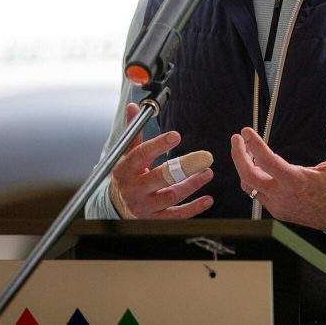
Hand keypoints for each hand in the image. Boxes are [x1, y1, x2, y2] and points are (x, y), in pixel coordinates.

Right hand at [108, 102, 213, 218]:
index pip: (141, 155)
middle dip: (184, 168)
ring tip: (208, 173)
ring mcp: (144, 206)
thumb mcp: (126, 154)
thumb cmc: (127, 175)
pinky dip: (193, 208)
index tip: (177, 135)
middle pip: (159, 177)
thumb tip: (134, 106)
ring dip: (192, 184)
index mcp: (125, 170)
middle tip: (205, 158)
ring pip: (171, 196)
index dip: (158, 144)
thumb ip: (133, 132)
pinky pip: (176, 215)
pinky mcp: (154, 220)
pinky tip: (208, 199)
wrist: (116, 207)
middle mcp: (133, 189)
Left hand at [230, 120, 325, 231]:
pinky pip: (257, 195)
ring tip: (247, 150)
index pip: (267, 162)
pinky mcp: (278, 211)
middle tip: (237, 139)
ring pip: (249, 187)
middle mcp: (283, 196)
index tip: (246, 132)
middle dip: (238, 156)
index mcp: (298, 182)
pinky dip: (253, 179)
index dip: (254, 145)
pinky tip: (259, 167)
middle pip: (248, 177)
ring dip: (244, 168)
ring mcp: (278, 205)